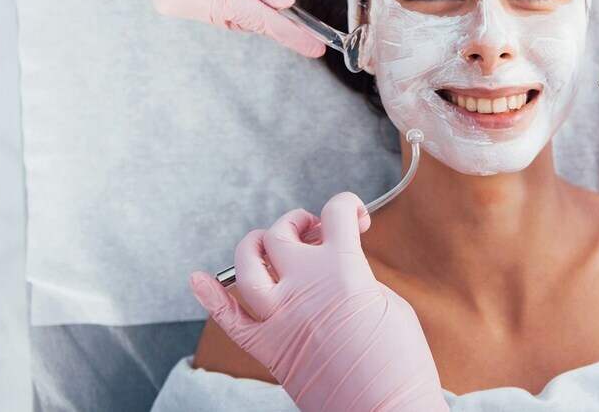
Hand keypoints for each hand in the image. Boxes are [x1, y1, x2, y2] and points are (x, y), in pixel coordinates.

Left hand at [189, 193, 446, 411]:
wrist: (387, 411)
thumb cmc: (400, 363)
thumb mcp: (390, 303)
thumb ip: (358, 276)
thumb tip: (338, 267)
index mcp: (343, 270)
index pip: (336, 213)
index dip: (349, 205)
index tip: (355, 216)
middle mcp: (304, 286)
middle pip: (283, 233)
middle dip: (300, 222)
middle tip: (314, 231)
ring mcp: (279, 317)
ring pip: (246, 263)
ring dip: (256, 245)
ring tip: (270, 245)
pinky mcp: (266, 348)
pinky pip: (227, 318)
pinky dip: (210, 296)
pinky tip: (198, 279)